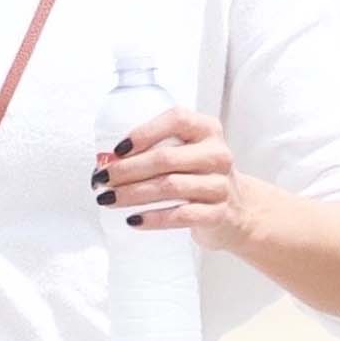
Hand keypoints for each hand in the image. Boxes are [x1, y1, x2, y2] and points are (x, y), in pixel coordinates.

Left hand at [94, 108, 256, 254]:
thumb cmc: (200, 175)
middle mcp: (216, 154)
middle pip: (165, 158)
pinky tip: (133, 220)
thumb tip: (108, 162)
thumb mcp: (189, 151)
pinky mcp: (217, 213)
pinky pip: (180, 215)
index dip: (144, 133)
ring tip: (108, 199)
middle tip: (101, 180)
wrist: (238, 209)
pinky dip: (153, 218)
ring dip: (132, 194)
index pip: (176, 120)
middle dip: (127, 170)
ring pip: (169, 187)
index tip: (117, 150)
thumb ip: (158, 148)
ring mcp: (219, 185)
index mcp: (207, 130)